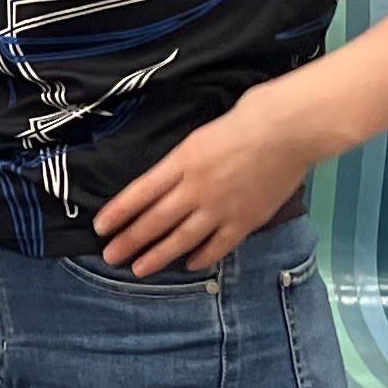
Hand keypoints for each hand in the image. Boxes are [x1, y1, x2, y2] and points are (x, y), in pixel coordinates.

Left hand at [90, 88, 318, 276]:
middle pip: (154, 220)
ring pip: (181, 238)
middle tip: (110, 257)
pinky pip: (219, 245)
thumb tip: (169, 176)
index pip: (140, 192)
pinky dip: (202, 257)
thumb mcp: (200, 134)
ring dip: (158, 255)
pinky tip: (189, 265)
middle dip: (129, 240)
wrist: (287, 130)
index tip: (100, 228)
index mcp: (181, 162)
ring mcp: (220, 208)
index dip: (118, 213)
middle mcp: (195, 189)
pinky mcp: (245, 220)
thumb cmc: (247, 118)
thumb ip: (182, 159)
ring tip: (139, 269)